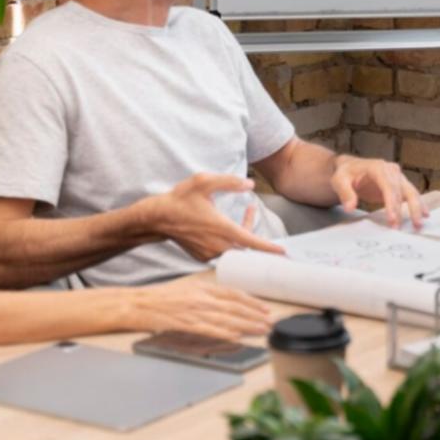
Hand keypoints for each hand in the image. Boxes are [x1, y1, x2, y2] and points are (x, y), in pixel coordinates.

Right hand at [132, 278, 271, 339]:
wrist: (135, 304)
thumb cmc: (159, 298)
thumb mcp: (187, 289)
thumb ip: (206, 295)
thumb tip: (224, 302)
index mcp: (202, 288)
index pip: (233, 294)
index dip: (252, 301)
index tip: (265, 308)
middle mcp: (201, 298)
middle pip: (234, 307)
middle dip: (255, 315)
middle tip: (271, 321)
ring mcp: (193, 311)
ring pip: (226, 319)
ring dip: (246, 325)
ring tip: (261, 330)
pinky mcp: (184, 324)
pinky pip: (208, 329)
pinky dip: (223, 333)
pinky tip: (236, 336)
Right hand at [149, 173, 285, 260]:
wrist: (156, 218)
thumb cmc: (180, 199)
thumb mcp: (204, 182)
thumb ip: (229, 181)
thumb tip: (250, 184)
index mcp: (222, 229)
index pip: (252, 242)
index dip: (269, 248)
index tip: (283, 252)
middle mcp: (217, 245)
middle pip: (246, 247)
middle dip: (254, 232)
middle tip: (251, 211)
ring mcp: (209, 253)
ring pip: (234, 250)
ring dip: (242, 235)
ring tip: (244, 215)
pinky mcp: (202, 257)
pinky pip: (222, 252)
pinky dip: (228, 242)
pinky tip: (223, 226)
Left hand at [330, 155, 426, 229]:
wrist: (351, 168)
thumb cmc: (346, 173)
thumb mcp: (339, 180)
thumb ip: (345, 193)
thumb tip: (350, 206)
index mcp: (377, 167)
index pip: (388, 185)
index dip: (391, 203)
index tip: (391, 219)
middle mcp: (391, 170)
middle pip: (401, 190)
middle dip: (402, 211)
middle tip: (400, 227)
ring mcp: (397, 176)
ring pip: (411, 192)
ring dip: (416, 208)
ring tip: (417, 224)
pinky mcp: (400, 184)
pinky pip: (411, 194)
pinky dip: (418, 204)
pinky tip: (425, 214)